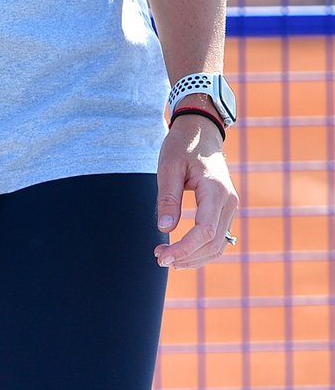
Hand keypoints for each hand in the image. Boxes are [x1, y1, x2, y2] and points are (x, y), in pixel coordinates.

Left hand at [154, 115, 239, 268]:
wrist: (201, 132)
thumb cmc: (182, 146)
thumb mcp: (168, 167)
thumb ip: (167, 198)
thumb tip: (163, 228)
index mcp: (216, 191)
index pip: (206, 231)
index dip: (185, 249)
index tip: (163, 255)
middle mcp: (229, 202)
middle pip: (214, 243)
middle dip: (187, 257)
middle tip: (159, 258)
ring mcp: (230, 206)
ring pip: (219, 244)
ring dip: (195, 257)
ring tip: (168, 257)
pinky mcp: (225, 209)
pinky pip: (219, 237)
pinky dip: (202, 249)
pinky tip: (183, 251)